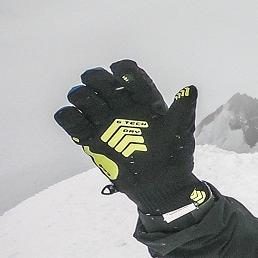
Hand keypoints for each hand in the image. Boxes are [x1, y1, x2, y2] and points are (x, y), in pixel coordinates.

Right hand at [54, 59, 206, 216]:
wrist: (159, 186)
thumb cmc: (174, 157)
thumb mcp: (181, 132)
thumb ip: (183, 110)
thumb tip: (190, 89)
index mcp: (145, 101)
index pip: (132, 76)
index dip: (124, 71)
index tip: (119, 72)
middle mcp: (123, 107)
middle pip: (103, 82)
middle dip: (97, 79)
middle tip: (95, 85)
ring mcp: (105, 122)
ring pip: (85, 98)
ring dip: (80, 95)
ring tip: (84, 101)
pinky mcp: (91, 139)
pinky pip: (72, 122)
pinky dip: (67, 116)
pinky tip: (72, 116)